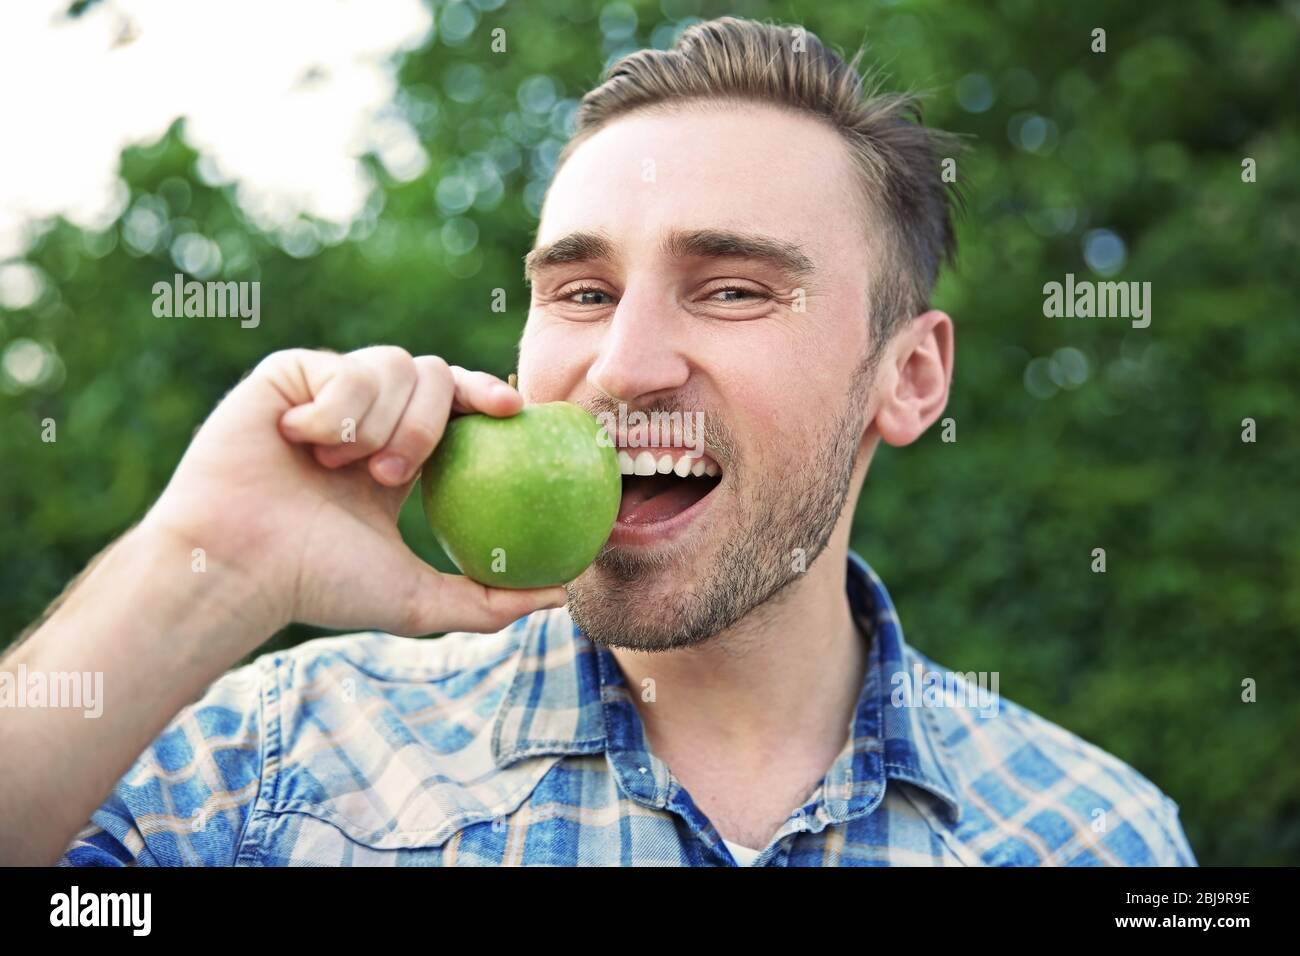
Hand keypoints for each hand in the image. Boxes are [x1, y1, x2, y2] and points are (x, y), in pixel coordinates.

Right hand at [141, 346, 567, 636]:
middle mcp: (367, 420)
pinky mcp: (291, 374)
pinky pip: (344, 365)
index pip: (458, 405)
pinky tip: (299, 442)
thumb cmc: (316, 585)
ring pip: (394, 363)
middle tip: (392, 474)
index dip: (488, 394)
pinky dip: (333, 410)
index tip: (515, 408)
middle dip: (425, 423)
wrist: (236, 565)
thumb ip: (489, 599)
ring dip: (378, 421)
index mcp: (398, 456)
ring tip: (341, 469)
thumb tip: (560, 598)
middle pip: (434, 373)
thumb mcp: (416, 600)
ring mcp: (328, 391)